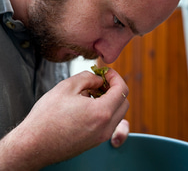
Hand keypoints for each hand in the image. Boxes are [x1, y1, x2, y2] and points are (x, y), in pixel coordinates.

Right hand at [0, 69, 128, 169]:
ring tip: (91, 92)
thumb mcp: (67, 86)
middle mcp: (105, 128)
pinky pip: (108, 124)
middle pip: (123, 102)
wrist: (33, 145)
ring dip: (110, 99)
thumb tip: (98, 79)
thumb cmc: (46, 117)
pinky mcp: (94, 142)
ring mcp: (101, 137)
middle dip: (114, 88)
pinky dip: (104, 111)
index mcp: (101, 112)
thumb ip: (88, 77)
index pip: (122, 89)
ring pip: (117, 114)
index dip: (115, 76)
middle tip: (99, 81)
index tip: (105, 72)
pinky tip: (87, 105)